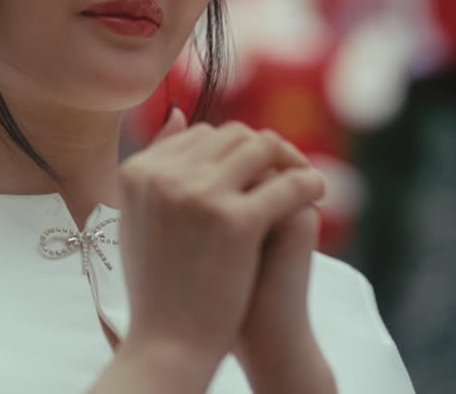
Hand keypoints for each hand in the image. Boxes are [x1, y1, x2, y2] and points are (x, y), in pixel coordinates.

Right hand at [116, 110, 326, 374]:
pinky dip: (308, 183)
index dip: (230, 152)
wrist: (167, 343)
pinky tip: (318, 194)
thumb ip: (157, 164)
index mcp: (137, 171)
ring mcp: (198, 194)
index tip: (251, 175)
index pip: (197, 134)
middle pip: (230, 136)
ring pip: (260, 148)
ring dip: (288, 159)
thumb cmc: (158, 284)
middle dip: (261, 152)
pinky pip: (286, 183)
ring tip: (304, 180)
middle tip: (283, 173)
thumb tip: (181, 112)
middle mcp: (163, 175)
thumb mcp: (141, 216)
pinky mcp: (235, 220)